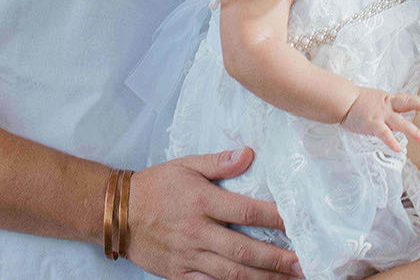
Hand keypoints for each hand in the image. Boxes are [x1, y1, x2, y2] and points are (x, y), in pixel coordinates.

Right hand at [128, 147, 303, 279]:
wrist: (116, 213)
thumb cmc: (155, 186)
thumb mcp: (185, 165)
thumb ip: (218, 162)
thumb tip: (248, 153)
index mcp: (201, 201)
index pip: (247, 211)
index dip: (275, 218)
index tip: (297, 224)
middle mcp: (197, 231)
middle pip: (244, 249)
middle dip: (276, 259)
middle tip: (303, 264)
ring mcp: (188, 257)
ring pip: (232, 273)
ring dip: (263, 279)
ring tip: (289, 279)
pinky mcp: (179, 274)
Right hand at [340, 87, 419, 151]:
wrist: (341, 100)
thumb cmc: (354, 102)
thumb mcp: (373, 101)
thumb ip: (383, 109)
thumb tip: (391, 117)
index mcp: (387, 100)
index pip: (407, 100)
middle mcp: (386, 105)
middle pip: (407, 103)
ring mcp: (380, 115)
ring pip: (400, 122)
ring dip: (413, 131)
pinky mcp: (372, 124)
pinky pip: (384, 133)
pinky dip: (391, 141)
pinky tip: (398, 148)